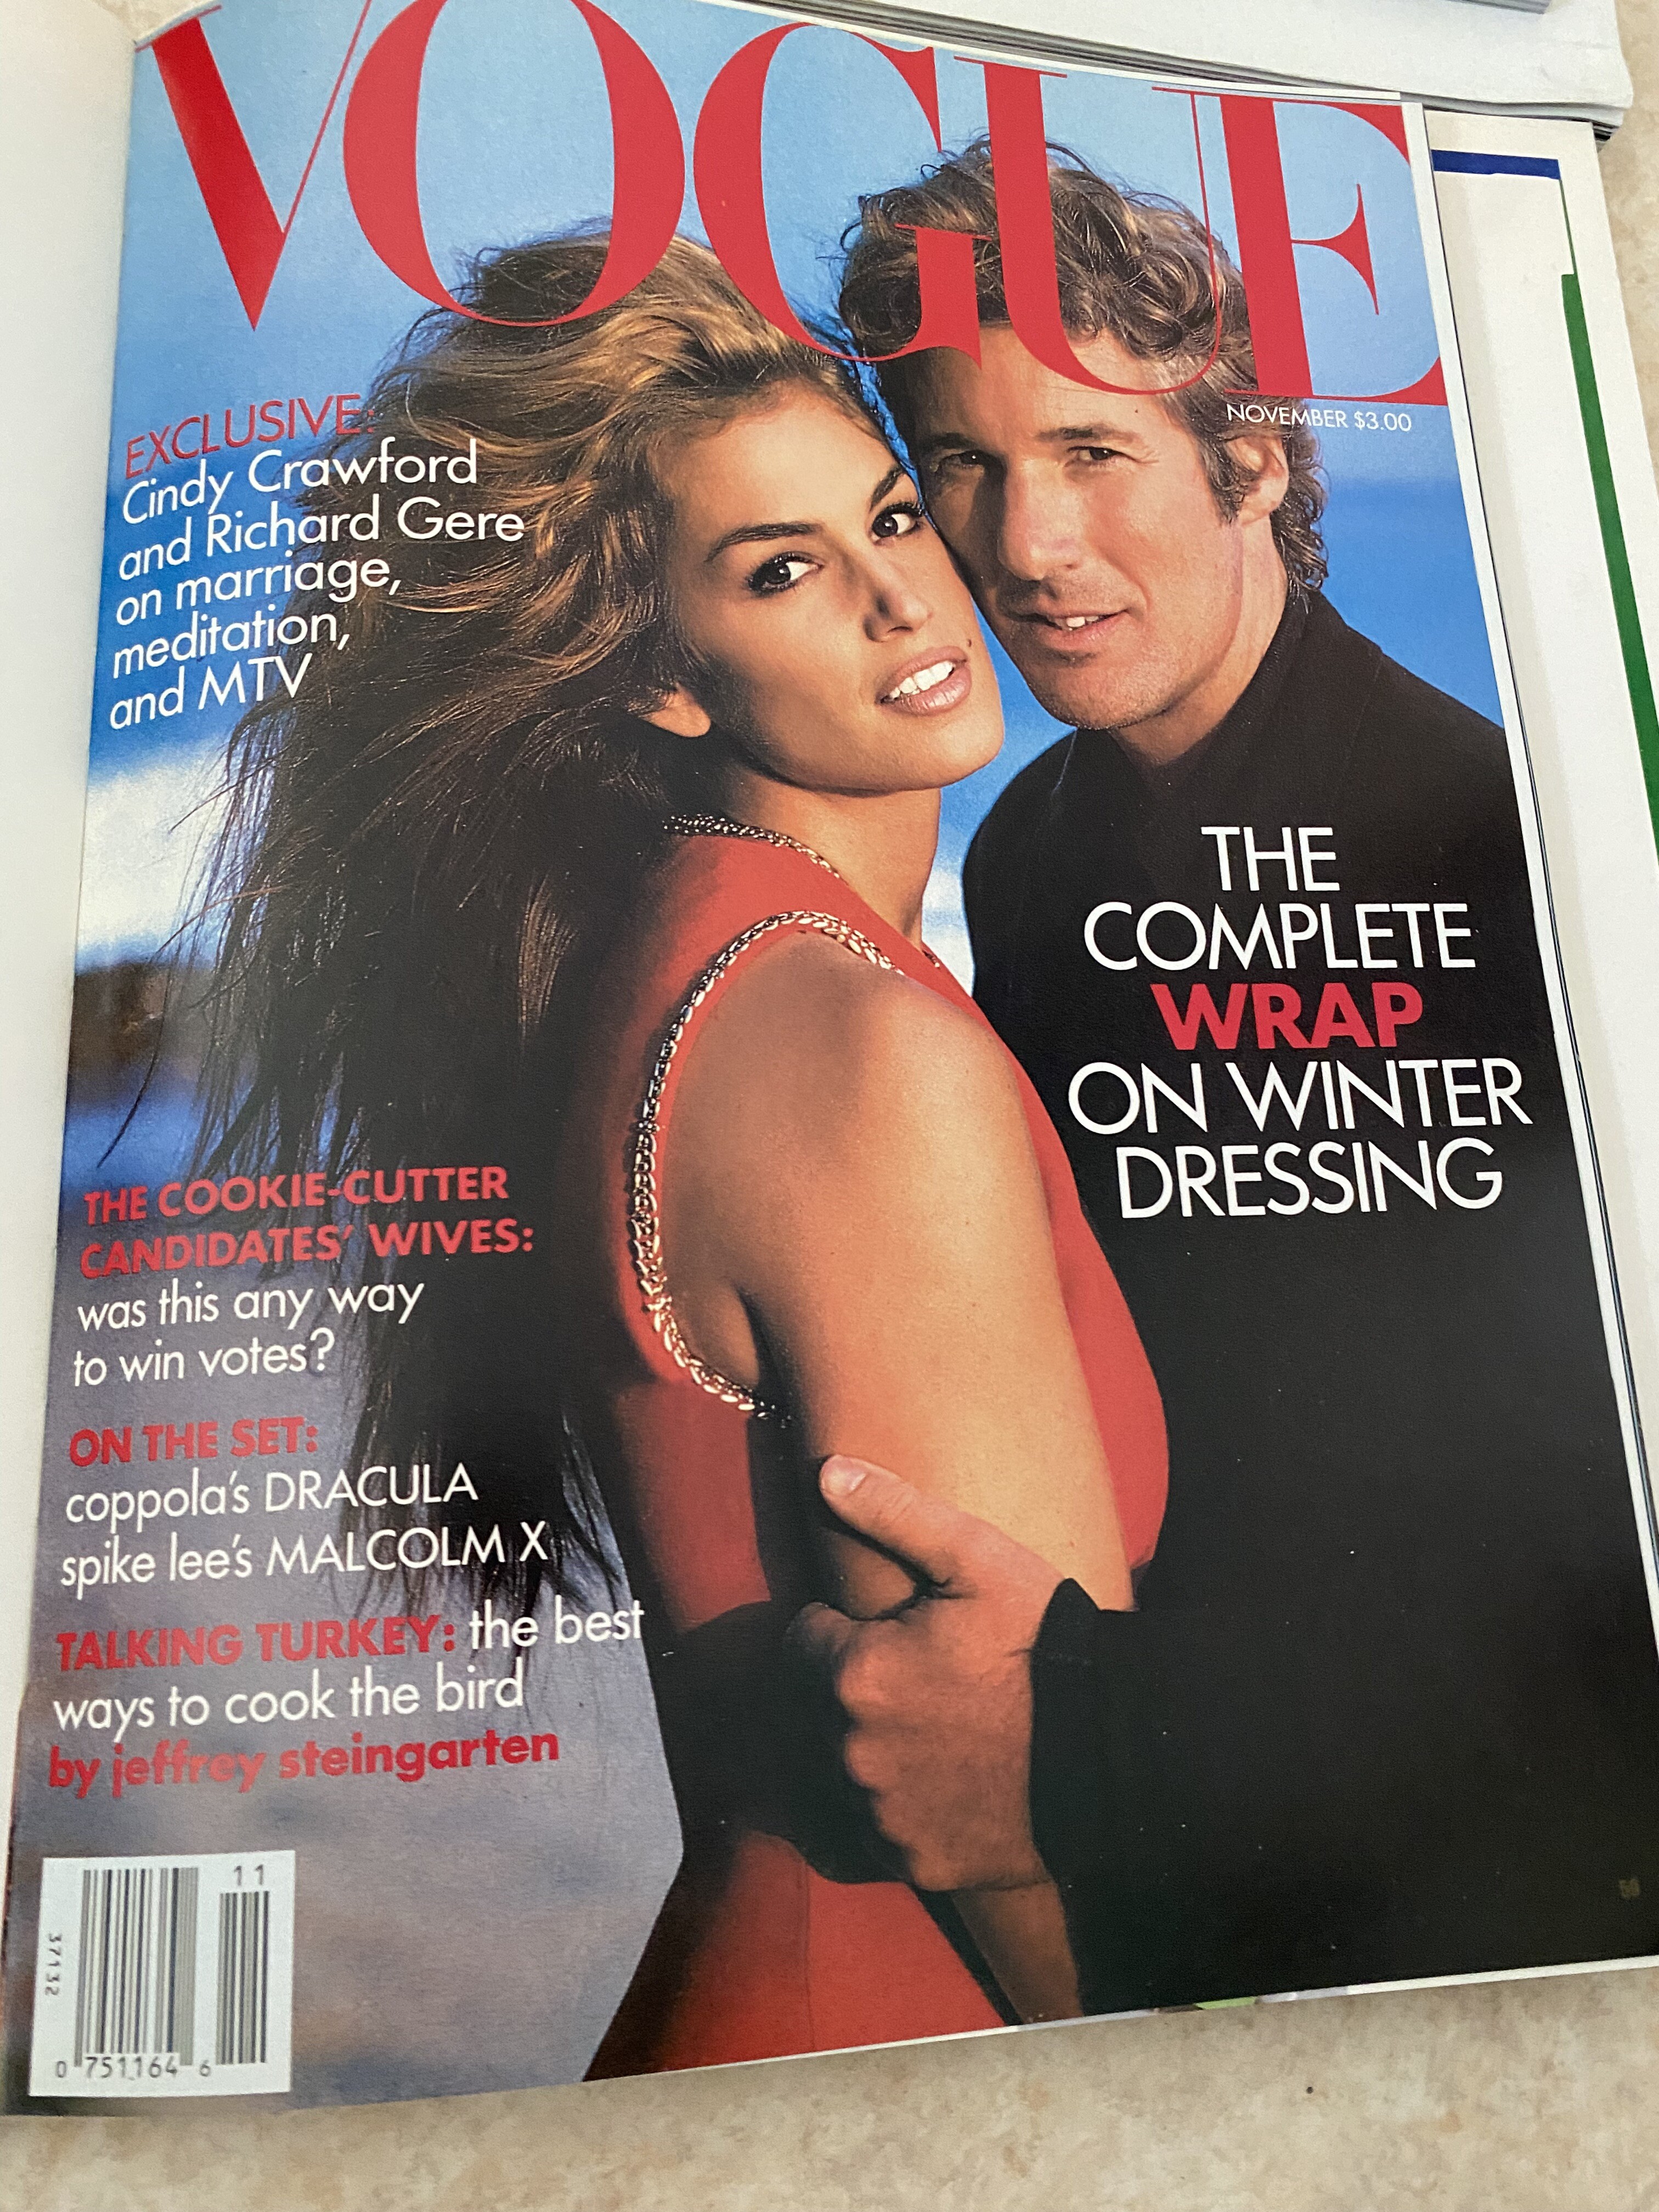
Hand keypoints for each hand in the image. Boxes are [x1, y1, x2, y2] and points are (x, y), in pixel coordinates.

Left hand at [791, 1456, 1063, 1893]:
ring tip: (939, 1728)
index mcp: (853, 1672)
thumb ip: (892, 1512)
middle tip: (923, 1677)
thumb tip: (825, 1471)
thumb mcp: (976, 1558)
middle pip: (817, 1708)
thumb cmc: (1043, 1642)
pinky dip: (901, 1809)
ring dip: (872, 1749)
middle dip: (853, 1688)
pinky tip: (950, 1782)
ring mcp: (880, 1813)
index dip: (845, 1629)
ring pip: (844, 1770)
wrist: (1113, 1748)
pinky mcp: (912, 1862)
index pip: (802, 1639)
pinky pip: (880, 1831)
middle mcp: (849, 1750)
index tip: (894, 1629)